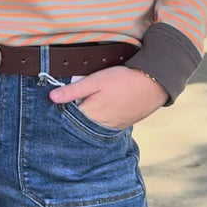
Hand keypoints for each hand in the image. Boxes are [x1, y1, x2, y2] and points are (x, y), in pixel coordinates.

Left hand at [48, 65, 168, 128]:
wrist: (153, 84)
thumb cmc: (123, 80)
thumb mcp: (95, 80)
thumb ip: (73, 90)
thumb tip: (52, 97)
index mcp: (90, 115)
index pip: (67, 117)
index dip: (62, 108)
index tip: (58, 100)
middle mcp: (100, 125)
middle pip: (79, 123)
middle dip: (74, 114)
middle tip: (73, 99)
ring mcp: (112, 127)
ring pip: (92, 125)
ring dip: (87, 117)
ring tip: (90, 102)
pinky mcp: (122, 125)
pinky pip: (104, 125)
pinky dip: (100, 118)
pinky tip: (102, 106)